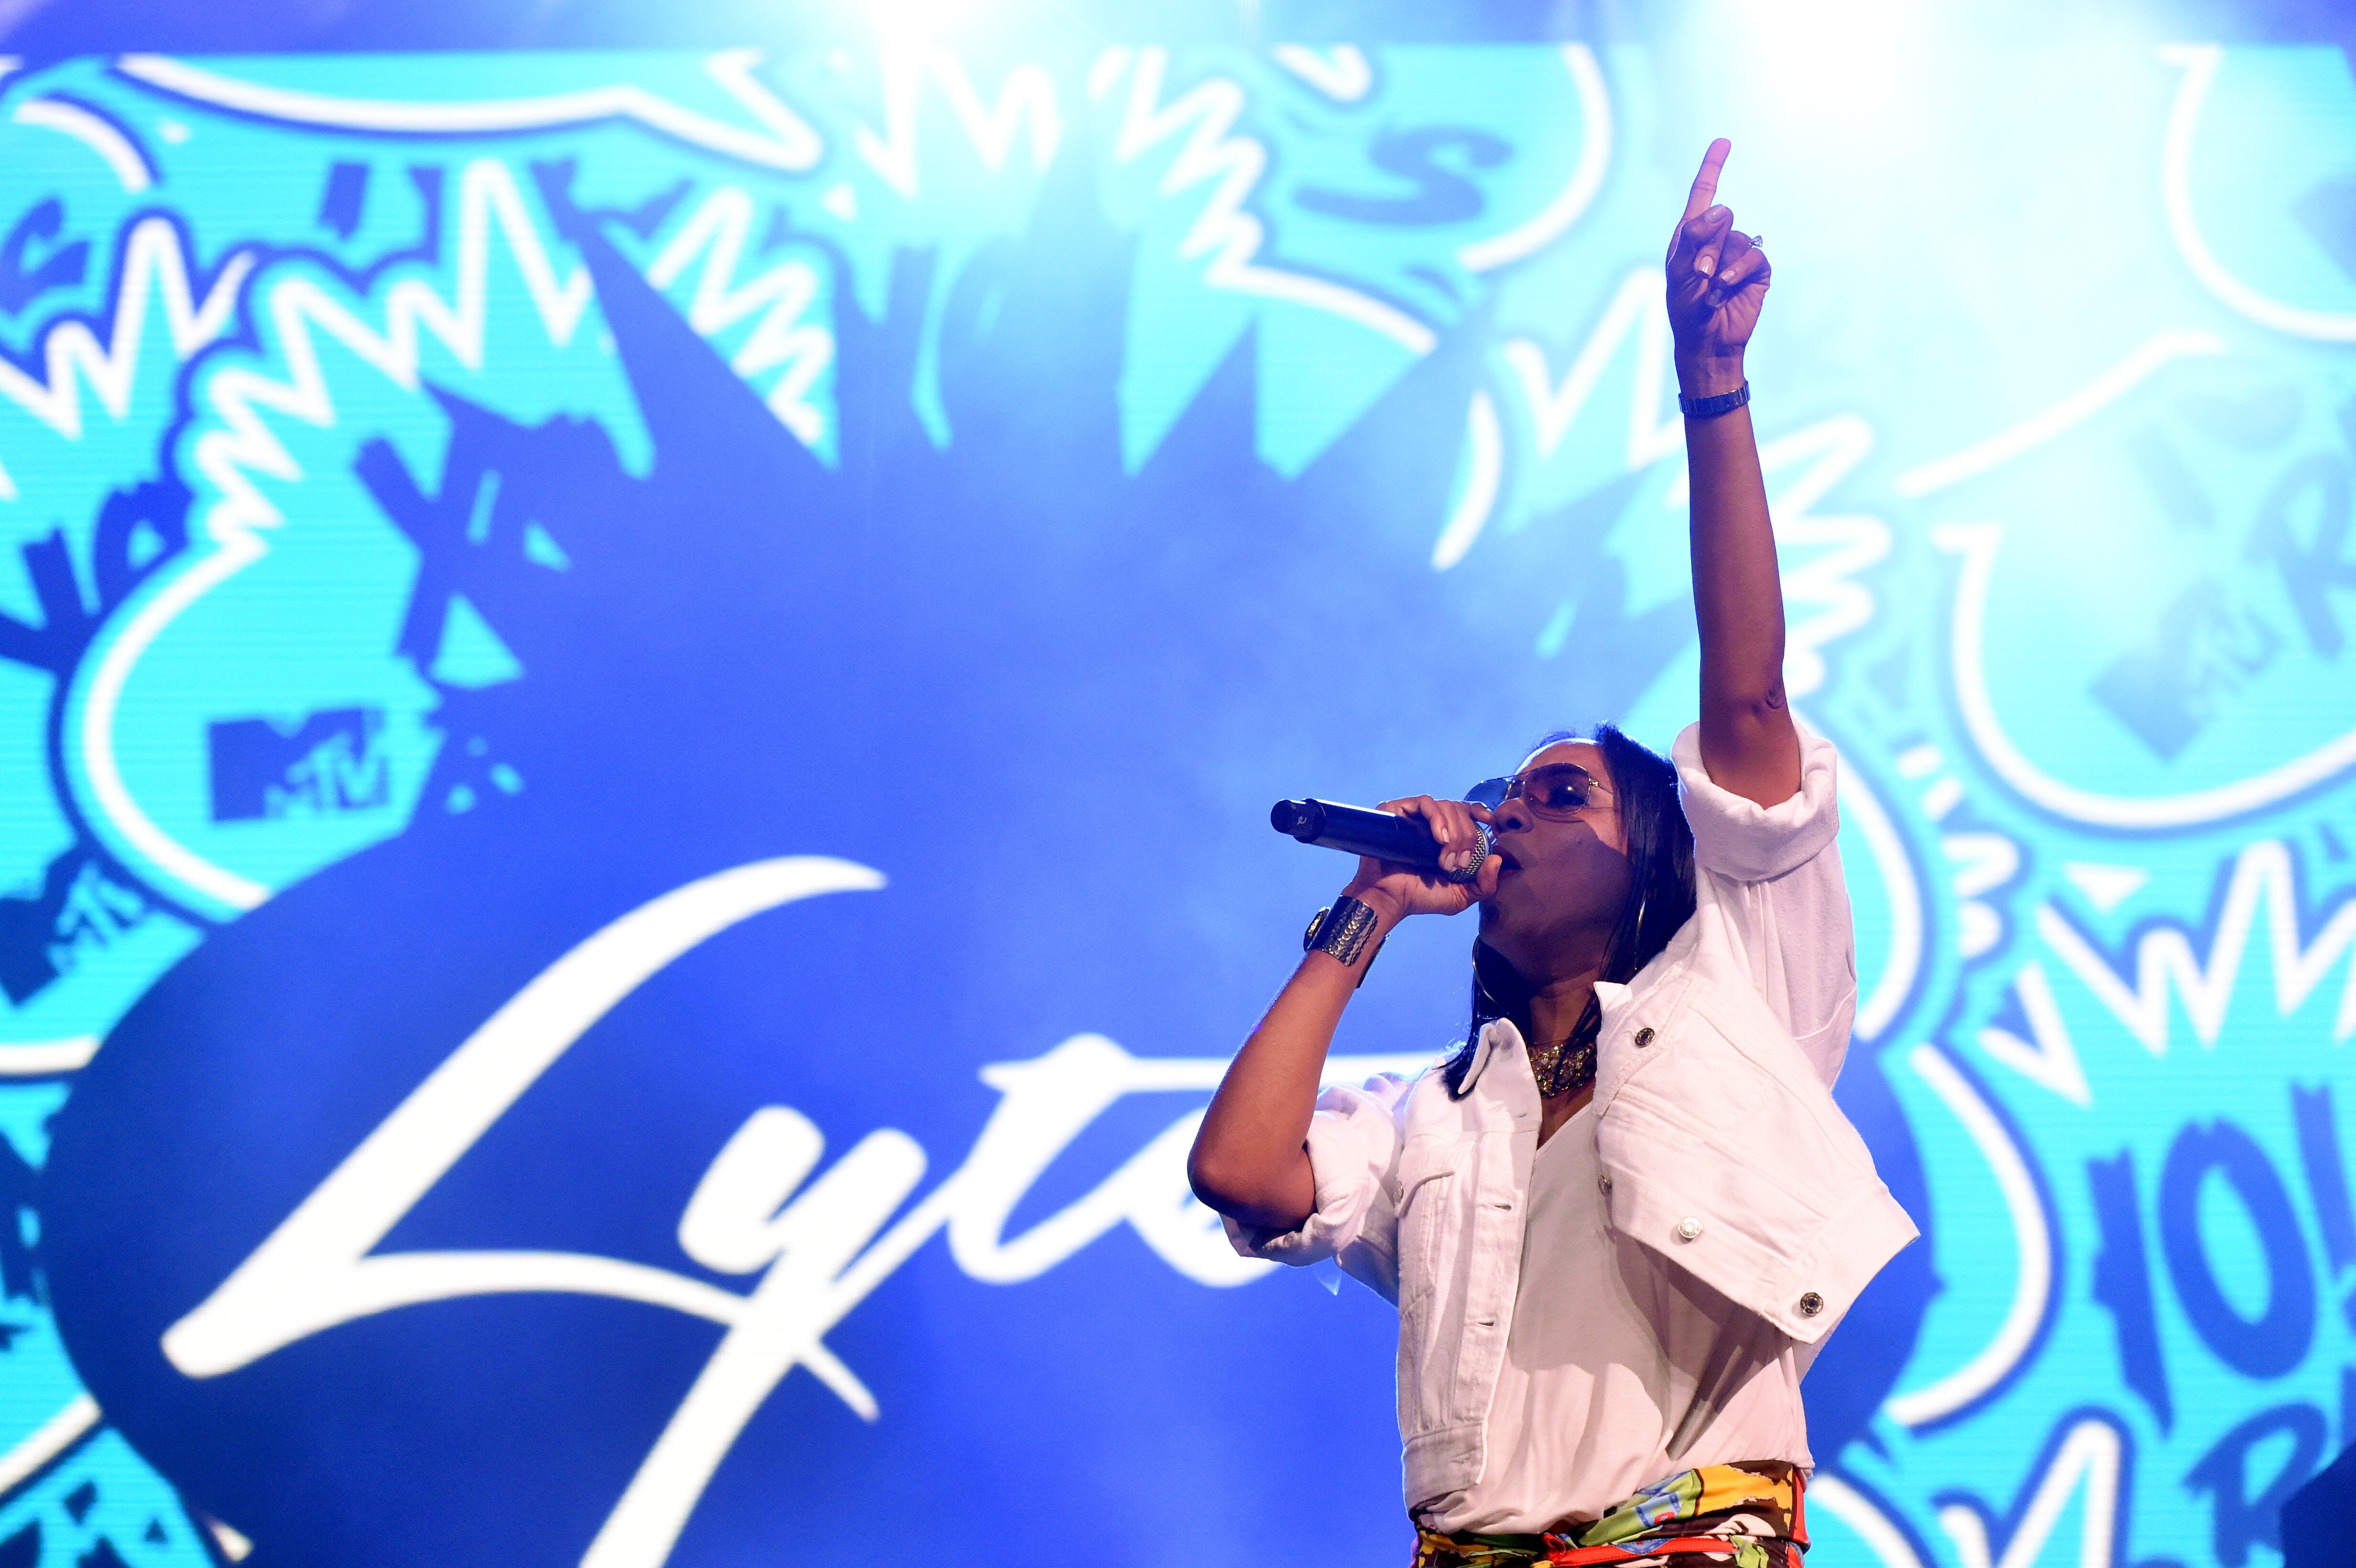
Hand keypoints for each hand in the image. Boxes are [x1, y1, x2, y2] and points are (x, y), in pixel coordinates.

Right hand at [1343, 796, 1499, 923]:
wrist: (1390, 899)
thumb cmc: (1421, 898)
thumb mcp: (1461, 896)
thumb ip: (1484, 884)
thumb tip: (1497, 859)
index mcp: (1445, 835)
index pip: (1465, 811)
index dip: (1479, 811)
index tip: (1490, 821)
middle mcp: (1429, 822)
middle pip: (1459, 809)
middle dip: (1466, 835)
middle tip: (1459, 862)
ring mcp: (1413, 816)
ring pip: (1444, 805)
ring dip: (1453, 831)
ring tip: (1445, 858)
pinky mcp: (1396, 811)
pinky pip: (1423, 802)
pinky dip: (1436, 818)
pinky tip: (1438, 838)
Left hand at [1665, 138, 1769, 395]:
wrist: (1707, 342)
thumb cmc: (1686, 310)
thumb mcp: (1680, 273)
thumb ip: (1694, 238)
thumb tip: (1720, 208)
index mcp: (1691, 235)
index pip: (1703, 193)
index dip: (1713, 166)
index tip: (1724, 141)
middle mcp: (1716, 239)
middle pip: (1722, 215)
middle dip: (1709, 244)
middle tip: (1700, 273)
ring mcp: (1738, 254)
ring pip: (1739, 238)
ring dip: (1722, 264)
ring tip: (1711, 288)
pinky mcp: (1756, 269)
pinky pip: (1754, 255)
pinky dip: (1739, 271)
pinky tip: (1725, 287)